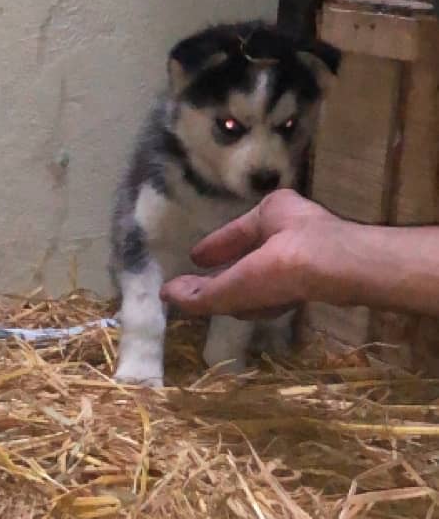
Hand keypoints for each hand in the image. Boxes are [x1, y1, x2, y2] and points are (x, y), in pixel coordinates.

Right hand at [160, 190, 341, 316]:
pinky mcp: (334, 267)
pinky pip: (296, 282)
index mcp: (271, 210)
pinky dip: (282, 296)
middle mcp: (295, 220)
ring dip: (259, 288)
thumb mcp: (241, 282)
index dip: (213, 247)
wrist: (351, 271)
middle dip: (237, 272)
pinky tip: (279, 308)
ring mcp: (317, 243)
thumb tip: (166, 295)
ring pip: (275, 269)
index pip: (232, 231)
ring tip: (247, 308)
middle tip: (219, 290)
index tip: (195, 258)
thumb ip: (206, 293)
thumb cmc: (290, 264)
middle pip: (255, 251)